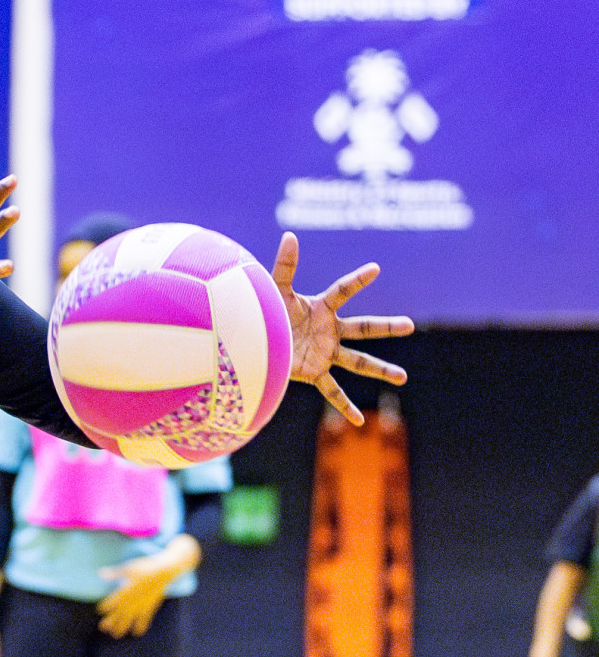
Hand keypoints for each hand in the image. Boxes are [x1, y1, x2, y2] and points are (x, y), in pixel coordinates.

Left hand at [96, 556, 177, 637]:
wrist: (164, 572)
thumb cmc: (144, 568)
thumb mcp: (128, 569)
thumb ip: (114, 573)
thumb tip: (100, 574)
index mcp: (125, 591)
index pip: (112, 602)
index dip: (105, 607)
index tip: (99, 611)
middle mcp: (132, 601)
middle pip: (119, 614)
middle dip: (110, 621)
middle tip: (102, 628)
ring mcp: (142, 605)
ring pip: (130, 619)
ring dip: (122, 627)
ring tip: (116, 635)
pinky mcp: (150, 607)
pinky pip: (145, 619)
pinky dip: (141, 626)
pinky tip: (137, 632)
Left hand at [270, 231, 413, 424]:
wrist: (247, 342)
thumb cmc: (262, 313)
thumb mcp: (274, 290)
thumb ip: (284, 265)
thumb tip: (290, 234)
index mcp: (321, 308)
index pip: (343, 291)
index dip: (357, 280)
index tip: (375, 268)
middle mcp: (328, 331)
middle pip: (363, 328)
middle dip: (386, 327)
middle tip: (410, 325)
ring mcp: (324, 353)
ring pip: (358, 362)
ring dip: (380, 369)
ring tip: (402, 378)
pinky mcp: (313, 372)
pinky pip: (332, 392)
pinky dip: (344, 407)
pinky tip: (359, 422)